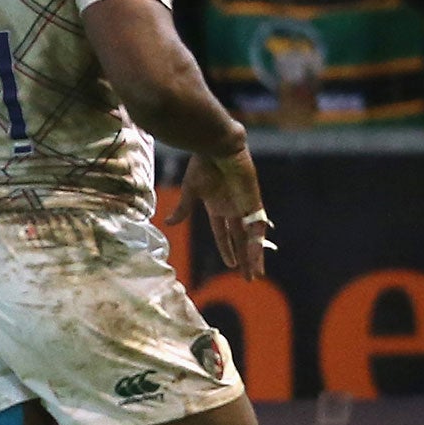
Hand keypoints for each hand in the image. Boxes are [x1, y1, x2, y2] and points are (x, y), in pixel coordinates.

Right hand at [168, 148, 271, 280]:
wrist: (217, 145)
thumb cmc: (202, 163)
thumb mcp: (190, 190)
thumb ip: (182, 209)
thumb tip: (166, 223)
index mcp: (218, 206)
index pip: (224, 233)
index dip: (227, 248)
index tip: (231, 265)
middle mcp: (234, 209)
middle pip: (241, 240)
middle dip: (245, 259)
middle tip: (249, 278)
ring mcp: (245, 206)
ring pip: (251, 238)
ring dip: (253, 257)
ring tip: (255, 275)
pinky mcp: (253, 202)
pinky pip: (256, 228)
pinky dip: (257, 243)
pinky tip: (257, 257)